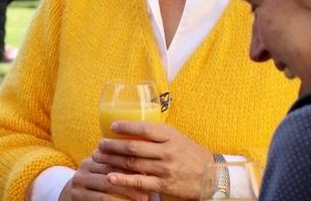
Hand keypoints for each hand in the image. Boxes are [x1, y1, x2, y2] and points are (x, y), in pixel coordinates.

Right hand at [57, 157, 149, 200]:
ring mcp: (79, 183)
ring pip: (106, 188)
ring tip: (143, 199)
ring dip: (126, 193)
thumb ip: (115, 165)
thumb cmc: (94, 182)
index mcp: (91, 159)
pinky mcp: (77, 196)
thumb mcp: (101, 171)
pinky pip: (100, 200)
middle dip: (131, 180)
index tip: (148, 171)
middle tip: (148, 188)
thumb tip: (145, 164)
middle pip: (111, 172)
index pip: (113, 158)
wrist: (70, 195)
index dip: (131, 165)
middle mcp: (83, 169)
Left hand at [93, 122, 212, 199]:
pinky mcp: (163, 184)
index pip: (145, 128)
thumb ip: (158, 134)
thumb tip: (133, 127)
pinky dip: (123, 179)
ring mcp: (165, 169)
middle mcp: (167, 151)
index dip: (126, 127)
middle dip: (113, 145)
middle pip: (134, 147)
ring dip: (113, 160)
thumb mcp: (178, 138)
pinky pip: (139, 182)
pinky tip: (110, 177)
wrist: (211, 176)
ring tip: (99, 157)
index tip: (112, 126)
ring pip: (133, 163)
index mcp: (170, 136)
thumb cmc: (191, 154)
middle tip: (100, 144)